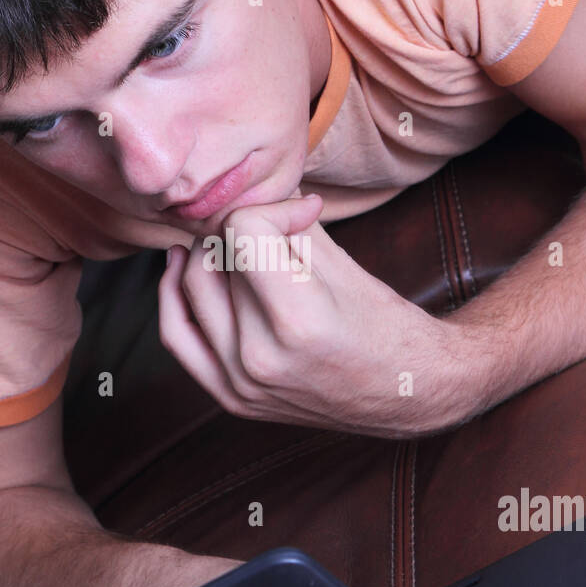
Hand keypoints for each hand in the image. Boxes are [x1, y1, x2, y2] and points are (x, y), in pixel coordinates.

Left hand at [158, 194, 472, 438]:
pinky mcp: (232, 398)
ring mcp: (241, 385)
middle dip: (241, 230)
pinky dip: (176, 295)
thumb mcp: (343, 262)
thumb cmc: (387, 325)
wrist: (409, 394)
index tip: (302, 215)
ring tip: (238, 245)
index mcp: (298, 321)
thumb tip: (249, 188)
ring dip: (210, 256)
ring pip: (190, 289)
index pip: (243, 230)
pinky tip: (183, 266)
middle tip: (274, 228)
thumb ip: (289, 221)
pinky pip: (178, 336)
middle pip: (213, 259)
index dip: (272, 209)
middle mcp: (260, 359)